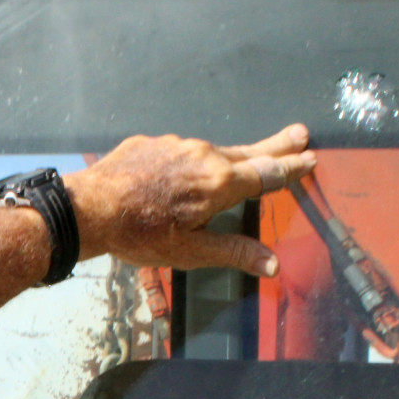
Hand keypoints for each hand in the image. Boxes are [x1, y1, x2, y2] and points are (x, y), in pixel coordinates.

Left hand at [61, 124, 314, 276]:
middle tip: (299, 134)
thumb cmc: (138, 235)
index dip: (289, 167)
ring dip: (229, 158)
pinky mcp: (152, 143)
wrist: (88, 210)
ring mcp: (176, 145)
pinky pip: (180, 152)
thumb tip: (272, 264)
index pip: (265, 173)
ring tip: (239, 164)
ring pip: (212, 152)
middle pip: (247, 152)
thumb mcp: (190, 252)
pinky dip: (189, 162)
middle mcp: (203, 155)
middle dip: (276, 145)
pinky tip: (180, 176)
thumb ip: (233, 252)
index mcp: (218, 183)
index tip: (309, 157)